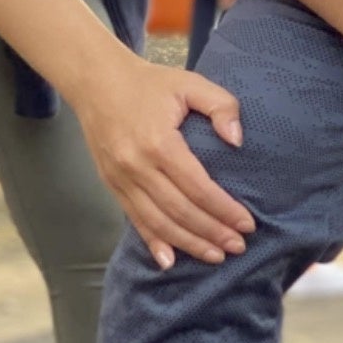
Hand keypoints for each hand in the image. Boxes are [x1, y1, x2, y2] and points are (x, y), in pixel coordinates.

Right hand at [72, 52, 252, 270]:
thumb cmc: (149, 83)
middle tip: (238, 246)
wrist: (96, 82)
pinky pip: (134, 220)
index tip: (247, 224)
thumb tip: (237, 140)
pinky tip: (170, 260)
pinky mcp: (111, 185)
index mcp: (159, 142)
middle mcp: (137, 166)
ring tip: (215, 256)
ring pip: (158, 223)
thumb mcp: (190, 82)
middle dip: (212, 233)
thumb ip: (221, 105)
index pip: (198, 187)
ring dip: (188, 243)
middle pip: (180, 211)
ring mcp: (120, 179)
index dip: (224, 210)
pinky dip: (153, 243)